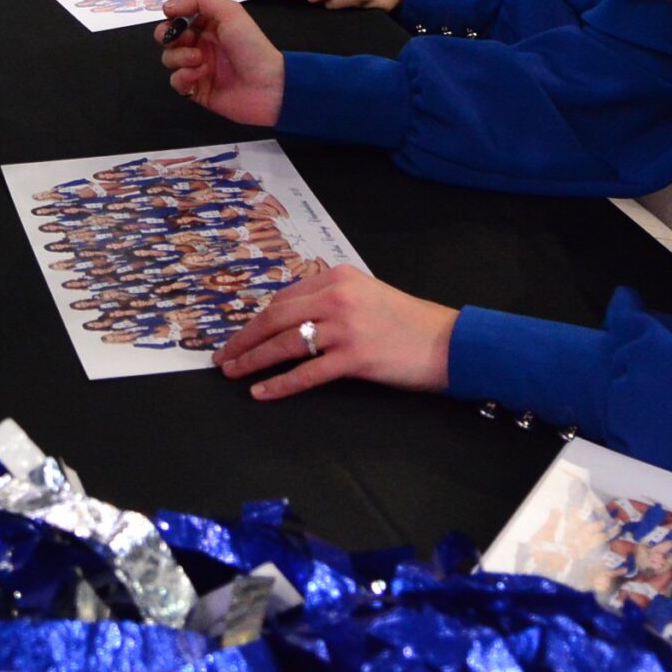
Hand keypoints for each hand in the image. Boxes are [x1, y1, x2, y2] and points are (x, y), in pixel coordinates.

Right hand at [155, 0, 283, 125]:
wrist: (266, 85)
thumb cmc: (250, 45)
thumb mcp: (230, 12)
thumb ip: (199, 0)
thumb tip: (168, 6)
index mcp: (209, 25)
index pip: (179, 16)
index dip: (172, 16)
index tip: (173, 16)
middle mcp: (200, 44)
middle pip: (167, 37)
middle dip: (167, 36)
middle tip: (184, 39)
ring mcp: (197, 68)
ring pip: (169, 59)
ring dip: (179, 56)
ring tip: (199, 59)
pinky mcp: (195, 90)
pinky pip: (176, 82)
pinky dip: (184, 77)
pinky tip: (200, 75)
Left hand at [214, 267, 458, 399]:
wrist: (449, 343)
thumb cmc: (408, 323)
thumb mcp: (367, 295)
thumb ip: (332, 299)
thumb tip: (290, 318)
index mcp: (338, 278)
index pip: (285, 298)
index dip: (258, 320)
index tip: (242, 335)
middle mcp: (337, 297)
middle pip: (276, 317)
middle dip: (244, 338)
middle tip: (222, 356)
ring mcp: (345, 327)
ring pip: (284, 344)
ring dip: (253, 359)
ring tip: (233, 373)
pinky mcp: (355, 358)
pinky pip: (307, 373)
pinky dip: (280, 384)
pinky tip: (262, 393)